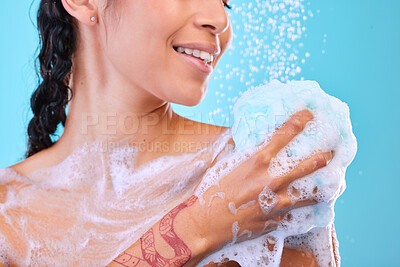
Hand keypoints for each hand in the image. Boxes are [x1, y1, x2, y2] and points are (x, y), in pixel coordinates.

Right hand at [191, 109, 333, 250]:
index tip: (309, 115)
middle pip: (305, 166)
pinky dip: (300, 210)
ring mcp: (275, 203)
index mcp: (256, 162)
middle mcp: (270, 180)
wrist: (204, 225)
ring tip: (327, 184)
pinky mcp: (275, 221)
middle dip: (321, 157)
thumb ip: (242, 154)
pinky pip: (294, 215)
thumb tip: (254, 145)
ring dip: (319, 187)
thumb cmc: (210, 192)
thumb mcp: (224, 166)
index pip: (283, 135)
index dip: (299, 121)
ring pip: (308, 194)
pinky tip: (308, 209)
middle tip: (330, 153)